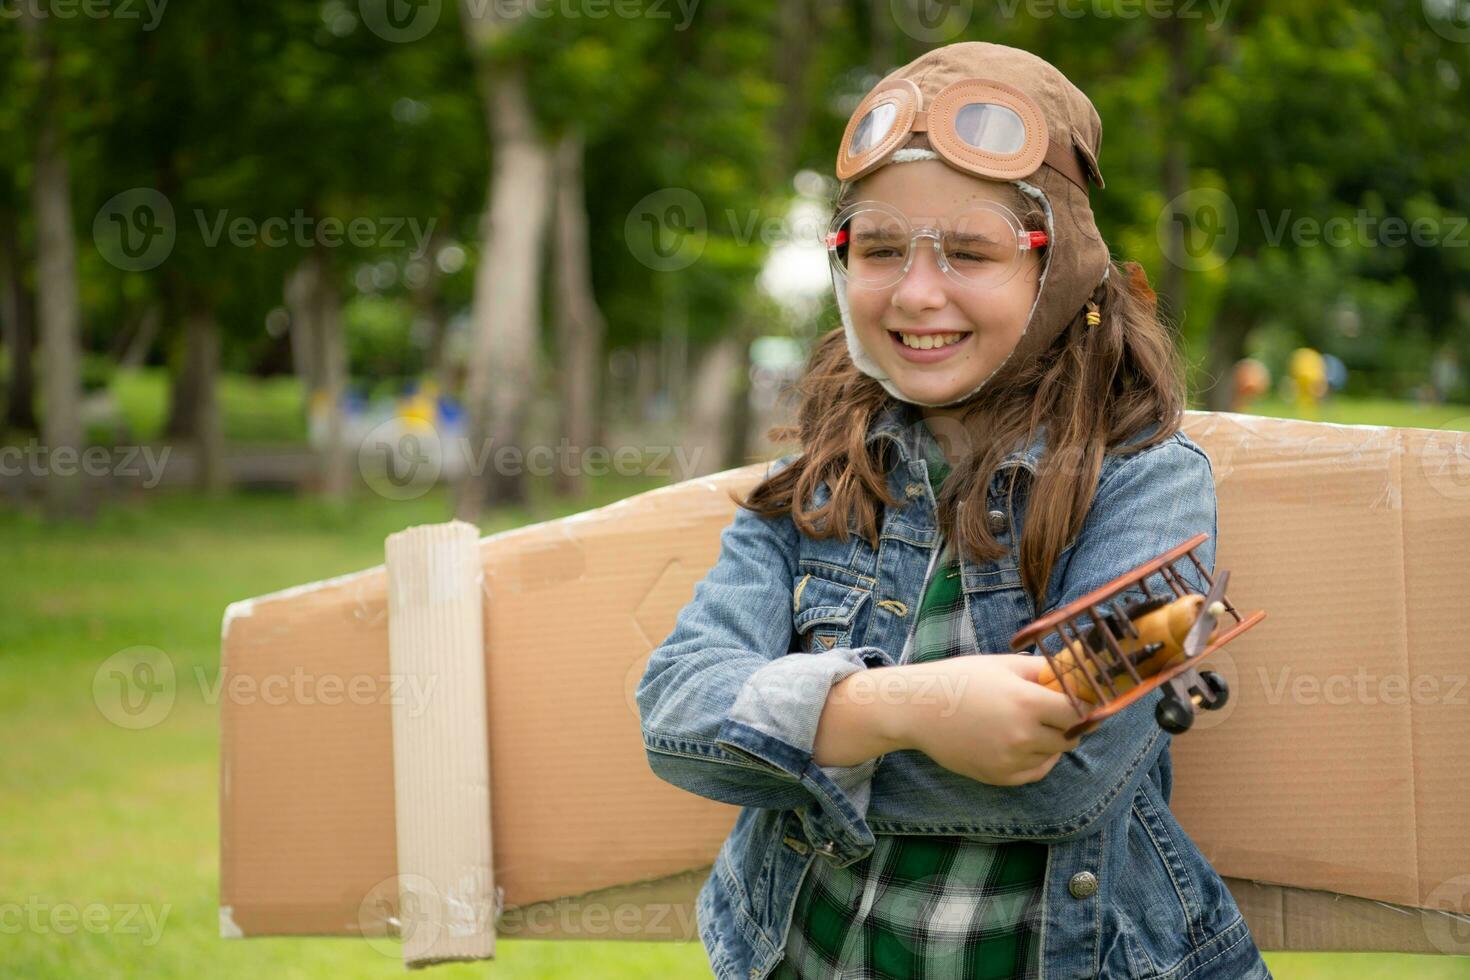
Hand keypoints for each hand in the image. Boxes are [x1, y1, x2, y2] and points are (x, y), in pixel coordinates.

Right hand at [891, 653, 1085, 785]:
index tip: (1079, 701)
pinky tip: (1022, 743)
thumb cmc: (960, 679)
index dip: (1084, 706)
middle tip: (1056, 713)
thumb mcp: (1003, 665)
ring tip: (1030, 725)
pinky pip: (1035, 772)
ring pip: (1054, 756)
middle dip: (1069, 725)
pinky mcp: (999, 777)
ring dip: (1051, 742)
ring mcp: (1011, 760)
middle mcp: (1023, 735)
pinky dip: (1036, 760)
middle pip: (1071, 737)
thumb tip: (1074, 672)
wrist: (917, 709)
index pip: (1079, 712)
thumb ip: (1042, 669)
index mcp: (1027, 702)